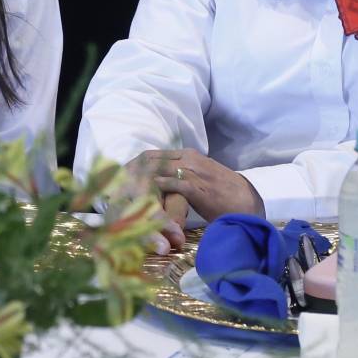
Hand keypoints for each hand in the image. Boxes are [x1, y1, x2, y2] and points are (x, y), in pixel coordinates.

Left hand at [127, 149, 263, 234]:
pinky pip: (169, 185)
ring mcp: (192, 171)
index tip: (115, 174)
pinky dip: (152, 191)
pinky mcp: (196, 186)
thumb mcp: (199, 180)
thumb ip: (181, 178)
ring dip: (135, 180)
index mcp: (187, 155)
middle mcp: (187, 158)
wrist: (248, 202)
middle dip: (128, 171)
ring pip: (155, 170)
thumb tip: (162, 183)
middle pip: (149, 159)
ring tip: (117, 190)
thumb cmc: (224, 195)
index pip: (152, 155)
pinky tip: (139, 197)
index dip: (132, 164)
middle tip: (109, 183)